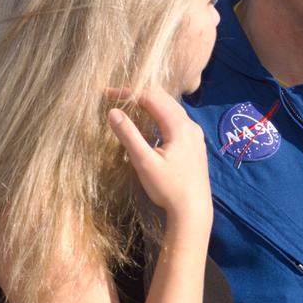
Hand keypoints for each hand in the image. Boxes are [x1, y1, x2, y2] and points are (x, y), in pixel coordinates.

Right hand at [108, 86, 211, 228]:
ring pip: (171, 107)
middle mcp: (191, 125)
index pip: (151, 97)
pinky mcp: (195, 142)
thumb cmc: (168, 188)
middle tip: (115, 95)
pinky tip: (149, 121)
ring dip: (150, 102)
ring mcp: (195, 133)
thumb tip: (113, 112)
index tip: (107, 93)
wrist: (193, 209)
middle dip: (139, 93)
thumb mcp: (144, 162)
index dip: (129, 92)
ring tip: (129, 104)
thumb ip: (129, 135)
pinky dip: (160, 113)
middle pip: (163, 98)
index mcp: (179, 126)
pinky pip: (176, 118)